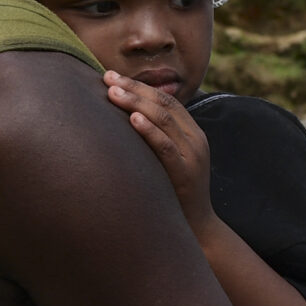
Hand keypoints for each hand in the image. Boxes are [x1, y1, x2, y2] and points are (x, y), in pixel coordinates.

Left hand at [103, 71, 217, 233]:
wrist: (198, 229)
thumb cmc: (174, 194)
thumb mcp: (169, 161)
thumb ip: (156, 141)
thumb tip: (123, 122)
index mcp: (192, 133)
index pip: (166, 100)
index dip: (139, 86)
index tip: (112, 77)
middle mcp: (195, 140)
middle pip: (163, 104)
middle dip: (134, 88)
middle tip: (107, 78)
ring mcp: (192, 156)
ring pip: (164, 120)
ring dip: (136, 103)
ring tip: (113, 92)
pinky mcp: (186, 174)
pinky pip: (166, 147)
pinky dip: (149, 131)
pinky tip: (132, 119)